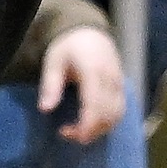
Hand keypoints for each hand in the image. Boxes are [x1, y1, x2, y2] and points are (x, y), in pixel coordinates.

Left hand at [38, 24, 126, 145]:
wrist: (90, 33)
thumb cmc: (68, 48)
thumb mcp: (53, 62)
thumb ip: (50, 86)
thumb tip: (45, 109)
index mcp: (93, 71)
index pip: (95, 103)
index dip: (86, 124)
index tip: (71, 134)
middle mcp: (111, 79)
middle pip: (107, 114)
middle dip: (89, 130)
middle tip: (67, 133)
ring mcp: (119, 84)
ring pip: (117, 115)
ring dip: (99, 130)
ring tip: (78, 131)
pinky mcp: (122, 89)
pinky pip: (120, 111)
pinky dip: (107, 123)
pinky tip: (91, 125)